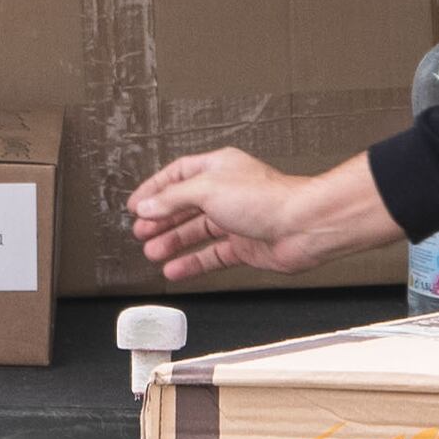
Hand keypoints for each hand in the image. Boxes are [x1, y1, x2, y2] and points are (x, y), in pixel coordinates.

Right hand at [128, 147, 386, 280]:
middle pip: (185, 205)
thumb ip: (172, 200)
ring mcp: (236, 220)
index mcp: (218, 168)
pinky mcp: (245, 246)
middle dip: (161, 219)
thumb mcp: (206, 190)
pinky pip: (212, 255)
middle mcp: (226, 192)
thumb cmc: (265, 199)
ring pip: (197, 232)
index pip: (178, 175)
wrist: (302, 226)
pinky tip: (175, 270)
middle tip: (140, 231)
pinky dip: (193, 263)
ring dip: (173, 242)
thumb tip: (147, 207)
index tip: (137, 205)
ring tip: (152, 252)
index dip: (155, 189)